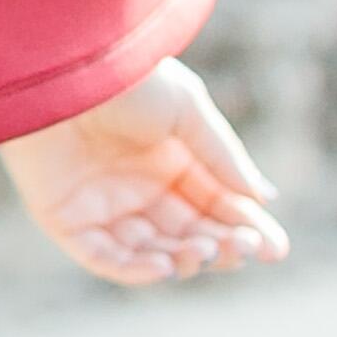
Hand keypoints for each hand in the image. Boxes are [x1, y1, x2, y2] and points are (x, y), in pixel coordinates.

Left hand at [0, 59, 288, 288]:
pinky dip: (135, 270)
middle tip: (243, 249)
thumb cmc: (126, 79)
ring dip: (184, 259)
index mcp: (170, 159)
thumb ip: (223, 159)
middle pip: (188, 233)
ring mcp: (101, 206)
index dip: (246, 227)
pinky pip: (103, 258)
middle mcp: (137, 187)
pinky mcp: (64, 220)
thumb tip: (263, 199)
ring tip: (205, 250)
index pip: (215, 206)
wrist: (60, 65)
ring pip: (152, 252)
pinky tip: (167, 267)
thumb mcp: (188, 112)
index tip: (276, 248)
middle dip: (220, 245)